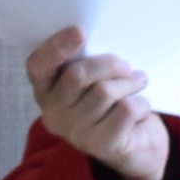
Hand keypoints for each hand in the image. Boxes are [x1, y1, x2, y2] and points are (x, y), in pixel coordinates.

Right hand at [25, 27, 172, 179]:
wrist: (137, 148)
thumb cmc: (113, 102)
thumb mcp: (95, 79)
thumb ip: (89, 62)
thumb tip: (102, 40)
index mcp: (46, 90)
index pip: (38, 66)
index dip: (56, 47)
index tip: (80, 32)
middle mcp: (54, 114)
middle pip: (77, 76)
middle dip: (108, 64)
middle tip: (127, 66)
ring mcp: (77, 133)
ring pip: (105, 92)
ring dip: (129, 83)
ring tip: (137, 83)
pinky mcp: (103, 146)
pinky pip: (125, 110)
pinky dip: (140, 104)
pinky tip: (140, 109)